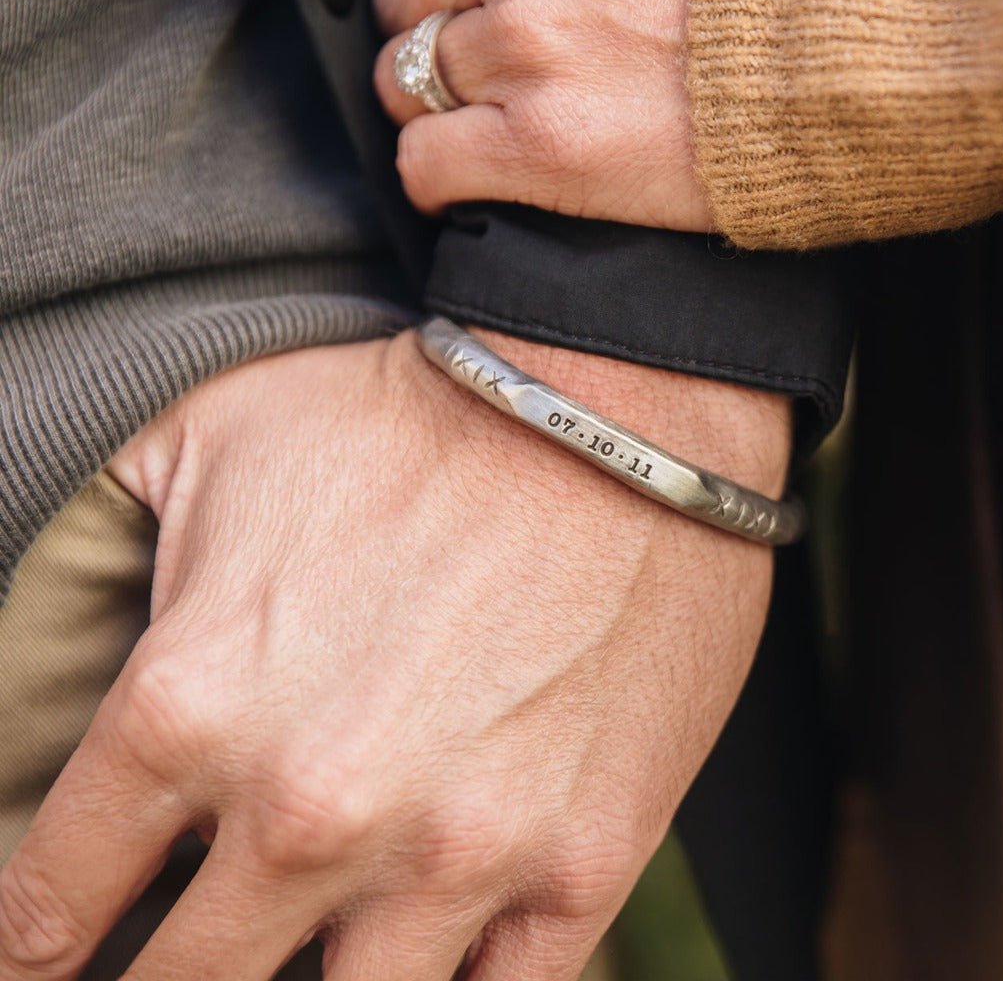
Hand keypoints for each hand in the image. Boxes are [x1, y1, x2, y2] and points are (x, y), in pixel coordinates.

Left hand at [0, 330, 788, 978]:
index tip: (60, 944)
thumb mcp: (212, 433)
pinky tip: (434, 948)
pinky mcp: (579, 863)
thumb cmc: (417, 413)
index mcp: (189, 706)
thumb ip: (106, 541)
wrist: (616, 407)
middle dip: (159, 980)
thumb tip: (67, 619)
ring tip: (320, 935)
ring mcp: (453, 851)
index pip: (52, 901)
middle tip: (182, 949)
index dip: (38, 940)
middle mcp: (308, 807)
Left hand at [371, 0, 822, 231]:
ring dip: (434, 97)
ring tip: (487, 118)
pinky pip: (426, 162)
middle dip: (436, 13)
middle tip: (482, 47)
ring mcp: (530, 43)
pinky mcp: (545, 146)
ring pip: (405, 74)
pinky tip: (469, 178)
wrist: (916, 25)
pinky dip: (436, 174)